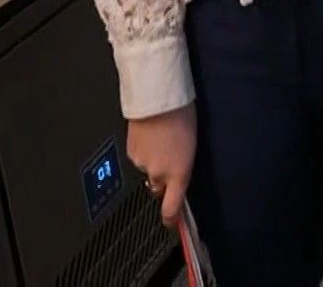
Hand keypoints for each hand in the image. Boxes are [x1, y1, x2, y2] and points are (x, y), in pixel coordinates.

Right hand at [128, 104, 196, 226]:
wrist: (157, 100)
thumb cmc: (182, 116)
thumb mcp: (192, 145)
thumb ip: (182, 164)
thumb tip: (177, 172)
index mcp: (179, 173)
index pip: (171, 206)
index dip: (169, 218)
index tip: (169, 223)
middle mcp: (158, 173)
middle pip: (158, 186)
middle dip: (162, 177)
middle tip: (169, 156)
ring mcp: (142, 164)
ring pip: (147, 170)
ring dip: (152, 160)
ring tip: (160, 139)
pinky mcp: (130, 153)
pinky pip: (138, 158)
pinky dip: (143, 151)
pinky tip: (149, 136)